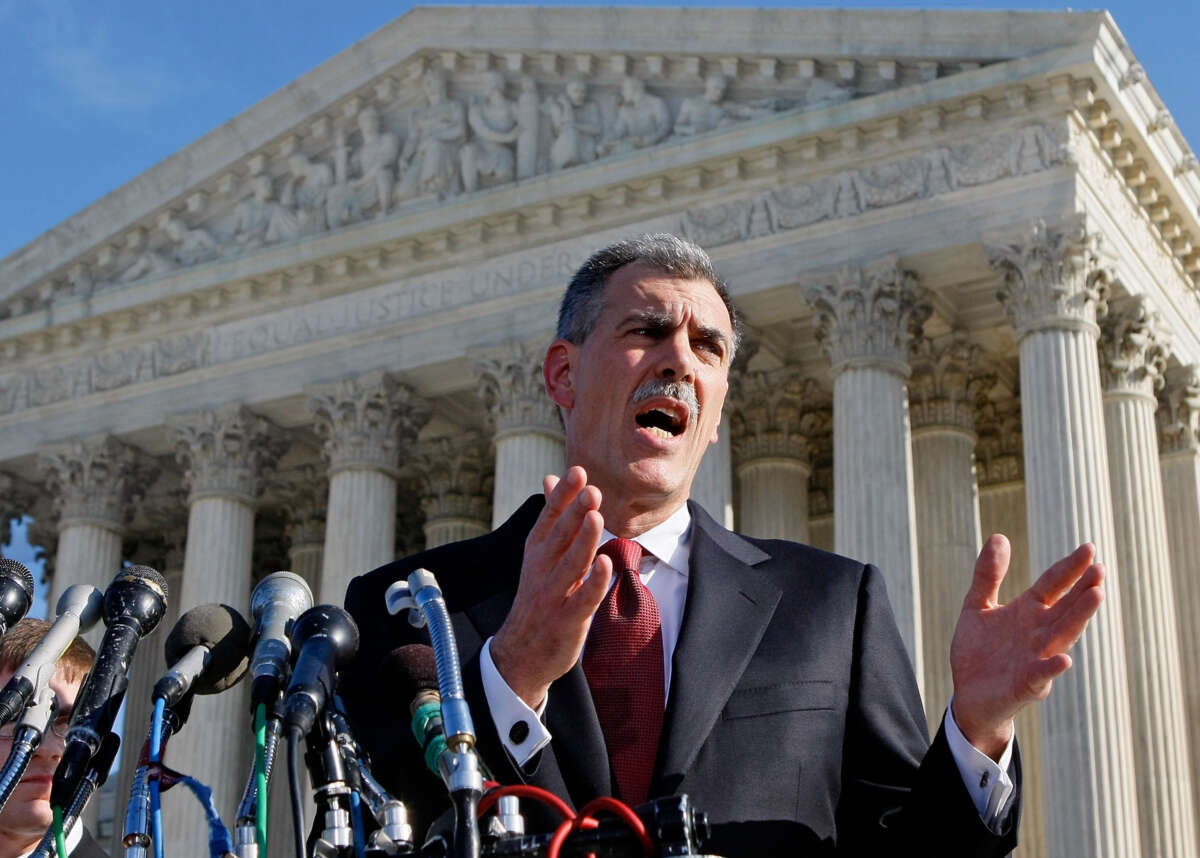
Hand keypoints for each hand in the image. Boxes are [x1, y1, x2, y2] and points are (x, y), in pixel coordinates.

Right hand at [490, 467, 612, 708]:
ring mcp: (553, 596)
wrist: (520, 654)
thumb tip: (551, 477)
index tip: (577, 471)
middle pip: (560, 537)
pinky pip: (583, 600)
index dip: (563, 496)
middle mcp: (542, 570)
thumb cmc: (538, 596)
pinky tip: (606, 565)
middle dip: (575, 513)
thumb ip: (552, 516)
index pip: (549, 518)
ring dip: (584, 541)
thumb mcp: (539, 554)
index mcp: (536, 551)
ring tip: (596, 517)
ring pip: (571, 565)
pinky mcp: (567, 621)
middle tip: (591, 489)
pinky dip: (594, 583)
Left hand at [949, 535, 1103, 760]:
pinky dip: (1052, 668)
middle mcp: (1039, 633)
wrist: (967, 694)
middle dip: (1083, 590)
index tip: (1089, 547)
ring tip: (1096, 595)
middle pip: (1066, 608)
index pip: (1054, 585)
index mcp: (1028, 611)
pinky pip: (1041, 675)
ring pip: (1062, 636)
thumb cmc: (979, 651)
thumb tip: (1000, 536)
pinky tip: (1064, 659)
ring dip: (1079, 618)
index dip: (1069, 567)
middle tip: (1100, 569)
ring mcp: (1036, 658)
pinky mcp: (1026, 685)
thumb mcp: (977, 606)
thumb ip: (988, 574)